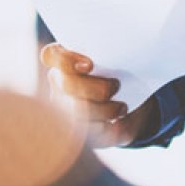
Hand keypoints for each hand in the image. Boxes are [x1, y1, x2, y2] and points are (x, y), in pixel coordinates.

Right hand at [40, 44, 156, 146]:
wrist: (133, 99)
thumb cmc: (123, 69)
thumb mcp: (120, 56)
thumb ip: (115, 52)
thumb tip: (126, 52)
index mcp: (65, 59)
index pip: (51, 55)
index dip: (65, 60)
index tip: (90, 65)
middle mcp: (59, 82)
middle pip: (67, 85)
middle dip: (95, 88)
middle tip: (117, 85)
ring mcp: (63, 108)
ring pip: (76, 112)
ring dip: (104, 110)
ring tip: (122, 108)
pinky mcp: (77, 131)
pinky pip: (89, 133)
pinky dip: (108, 130)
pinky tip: (119, 124)